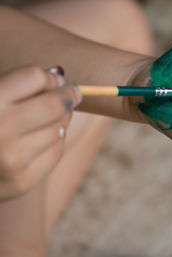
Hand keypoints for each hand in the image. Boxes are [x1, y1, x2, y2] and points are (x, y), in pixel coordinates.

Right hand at [0, 66, 81, 200]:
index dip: (48, 77)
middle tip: (73, 92)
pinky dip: (55, 141)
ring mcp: (12, 158)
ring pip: (59, 128)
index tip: (56, 79)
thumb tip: (59, 76)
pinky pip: (57, 151)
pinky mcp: (23, 180)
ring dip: (61, 120)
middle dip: (68, 96)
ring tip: (51, 117)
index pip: (34, 76)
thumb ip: (16, 86)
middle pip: (54, 104)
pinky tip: (43, 138)